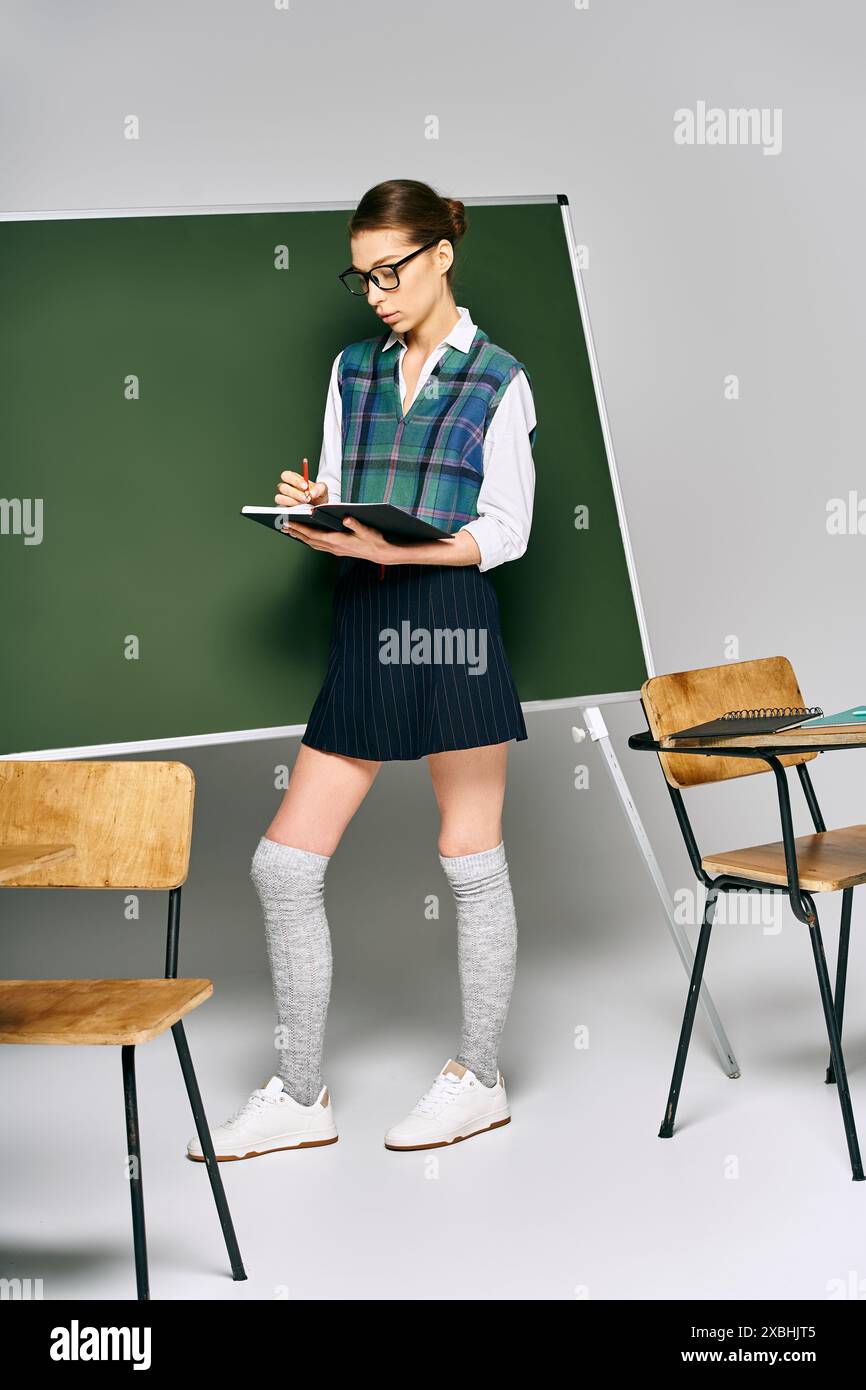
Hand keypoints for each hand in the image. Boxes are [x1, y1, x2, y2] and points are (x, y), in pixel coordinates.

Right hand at [275, 457, 328, 506]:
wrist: (319, 508)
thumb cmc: (318, 496)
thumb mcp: (322, 489)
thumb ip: (319, 488)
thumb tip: (312, 492)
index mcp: (293, 479)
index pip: (286, 475)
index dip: (294, 480)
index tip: (305, 486)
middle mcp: (287, 488)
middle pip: (282, 487)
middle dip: (295, 493)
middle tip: (306, 498)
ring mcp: (284, 499)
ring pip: (280, 498)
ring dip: (292, 501)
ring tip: (303, 504)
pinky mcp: (284, 508)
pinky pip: (282, 508)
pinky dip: (291, 508)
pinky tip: (299, 509)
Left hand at [281, 513, 396, 564]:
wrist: (381, 552)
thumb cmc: (374, 540)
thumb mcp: (367, 530)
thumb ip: (355, 523)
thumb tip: (346, 518)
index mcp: (338, 541)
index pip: (314, 534)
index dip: (300, 529)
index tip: (289, 524)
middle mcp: (334, 547)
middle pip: (310, 540)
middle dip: (296, 533)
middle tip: (283, 526)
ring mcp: (335, 550)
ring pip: (313, 544)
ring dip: (301, 537)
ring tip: (290, 531)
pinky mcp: (338, 550)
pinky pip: (319, 545)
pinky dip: (310, 540)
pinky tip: (306, 537)